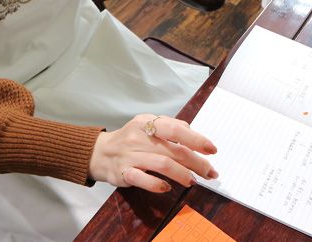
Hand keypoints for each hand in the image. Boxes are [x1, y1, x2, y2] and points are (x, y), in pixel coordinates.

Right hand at [89, 114, 217, 192]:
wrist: (99, 152)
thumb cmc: (130, 139)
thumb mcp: (147, 125)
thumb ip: (170, 126)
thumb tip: (193, 134)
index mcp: (147, 123)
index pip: (176, 129)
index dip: (196, 139)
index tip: (212, 150)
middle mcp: (139, 137)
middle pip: (173, 149)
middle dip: (196, 162)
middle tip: (210, 172)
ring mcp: (130, 155)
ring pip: (162, 163)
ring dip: (182, 174)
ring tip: (192, 181)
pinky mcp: (123, 172)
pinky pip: (142, 179)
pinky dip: (157, 184)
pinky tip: (167, 187)